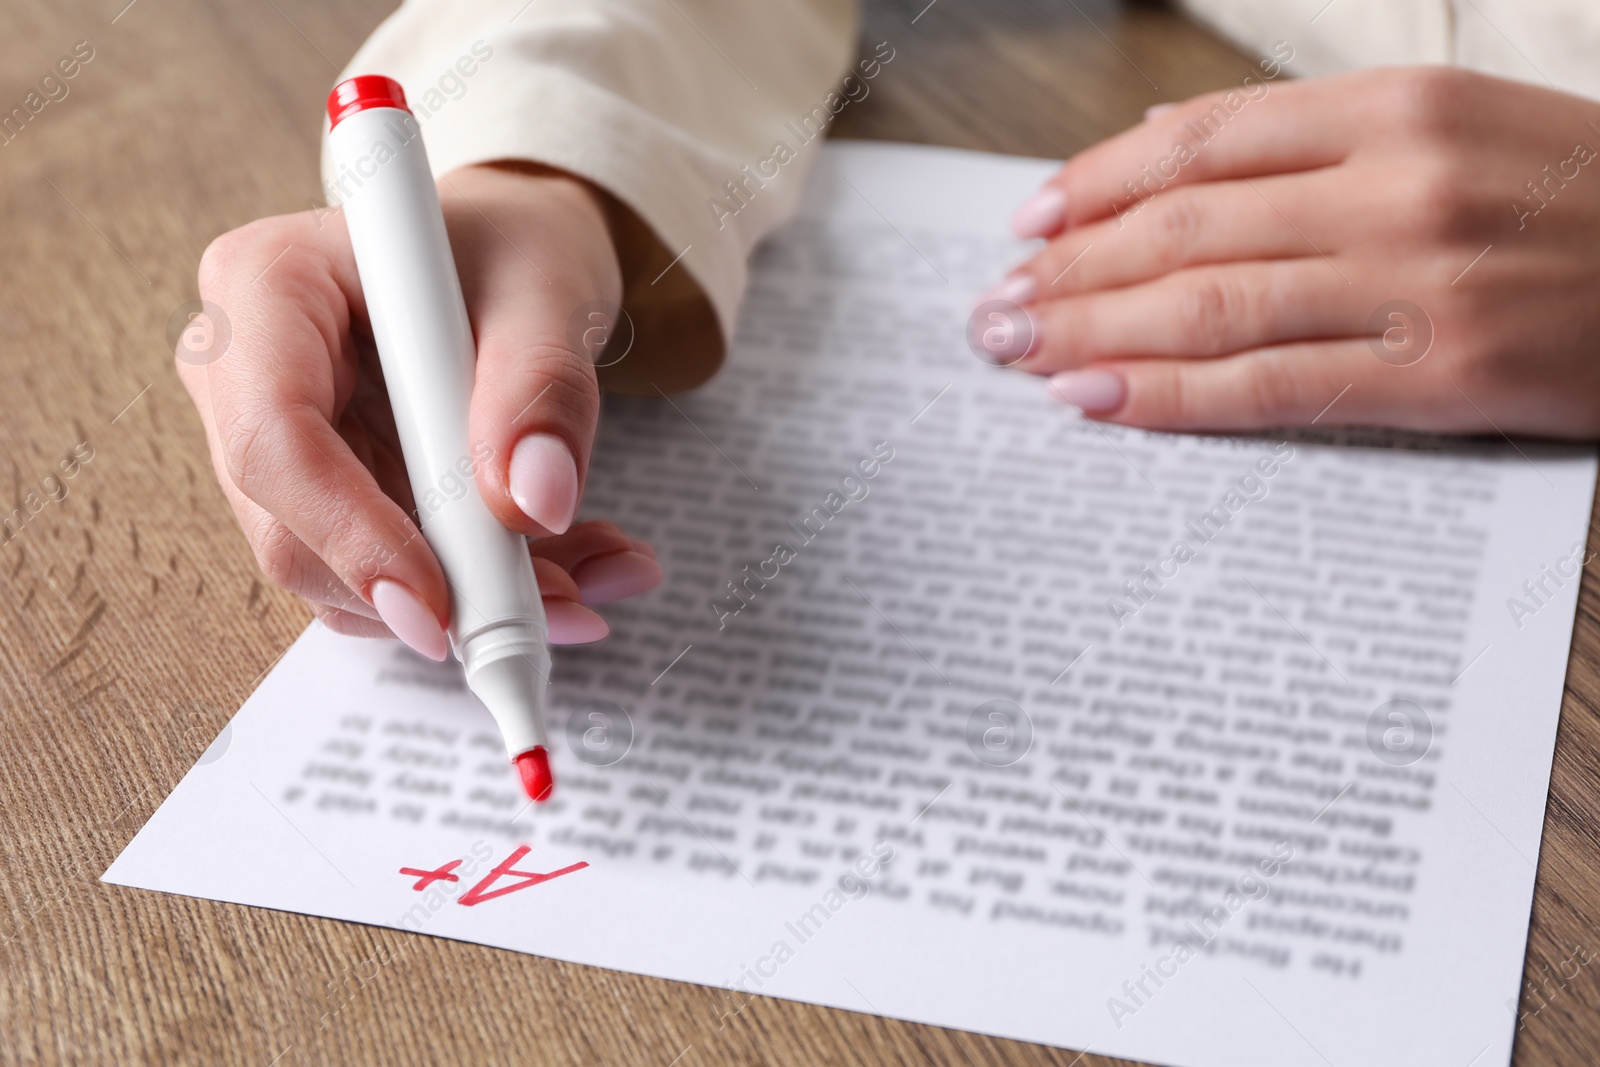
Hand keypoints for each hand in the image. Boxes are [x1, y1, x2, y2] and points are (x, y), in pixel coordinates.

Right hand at [176, 163, 660, 656]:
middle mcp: (243, 372)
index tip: (439, 605)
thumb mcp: (545, 291)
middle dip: (430, 590)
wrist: (510, 263)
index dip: (351, 537)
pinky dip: (479, 591)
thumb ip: (540, 389)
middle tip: (556, 609)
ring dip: (469, 602)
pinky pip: (385, 577)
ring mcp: (277, 444)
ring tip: (585, 584)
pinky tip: (563, 573)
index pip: (274, 438)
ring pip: (344, 575)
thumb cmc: (510, 249)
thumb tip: (533, 502)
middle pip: (295, 530)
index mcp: (266, 285)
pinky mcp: (324, 498)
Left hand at [987, 67, 1599, 436]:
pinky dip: (1172, 394)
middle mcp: (1392, 186)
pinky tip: (1099, 399)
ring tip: (1018, 352)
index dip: (1095, 184)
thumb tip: (1168, 135)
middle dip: (1069, 271)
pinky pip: (1270, 388)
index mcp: (1392, 109)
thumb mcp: (1452, 119)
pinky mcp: (1439, 379)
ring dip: (1093, 330)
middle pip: (1184, 228)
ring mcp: (1415, 285)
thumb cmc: (1573, 194)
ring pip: (1210, 307)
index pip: (1201, 143)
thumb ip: (1305, 132)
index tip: (1029, 223)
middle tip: (993, 307)